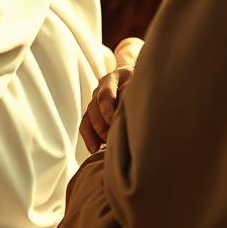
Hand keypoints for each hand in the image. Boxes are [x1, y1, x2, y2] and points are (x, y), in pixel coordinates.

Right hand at [79, 37, 141, 152]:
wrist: (135, 80)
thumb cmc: (141, 83)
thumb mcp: (140, 82)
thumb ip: (135, 92)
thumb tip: (136, 109)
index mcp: (114, 79)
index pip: (105, 91)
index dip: (106, 106)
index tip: (112, 119)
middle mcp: (101, 90)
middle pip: (94, 105)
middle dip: (99, 123)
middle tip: (107, 136)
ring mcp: (96, 101)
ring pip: (88, 116)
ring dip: (92, 132)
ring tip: (98, 147)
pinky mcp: (94, 114)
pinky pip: (86, 125)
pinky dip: (88, 137)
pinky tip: (93, 149)